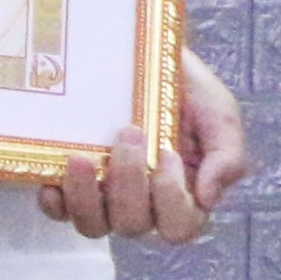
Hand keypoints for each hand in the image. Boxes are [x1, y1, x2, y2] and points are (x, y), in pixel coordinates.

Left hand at [38, 45, 247, 242]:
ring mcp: (104, 195)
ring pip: (93, 225)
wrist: (137, 52)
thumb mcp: (218, 112)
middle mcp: (143, 202)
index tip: (167, 152)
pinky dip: (55, 202)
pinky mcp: (70, 181)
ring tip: (82, 157)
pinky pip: (58, 211)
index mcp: (183, 194)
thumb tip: (207, 198)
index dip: (171, 198)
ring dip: (86, 196)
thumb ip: (227, 155)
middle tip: (127, 133)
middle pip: (133, 225)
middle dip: (129, 182)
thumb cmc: (182, 85)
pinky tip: (52, 180)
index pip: (179, 227)